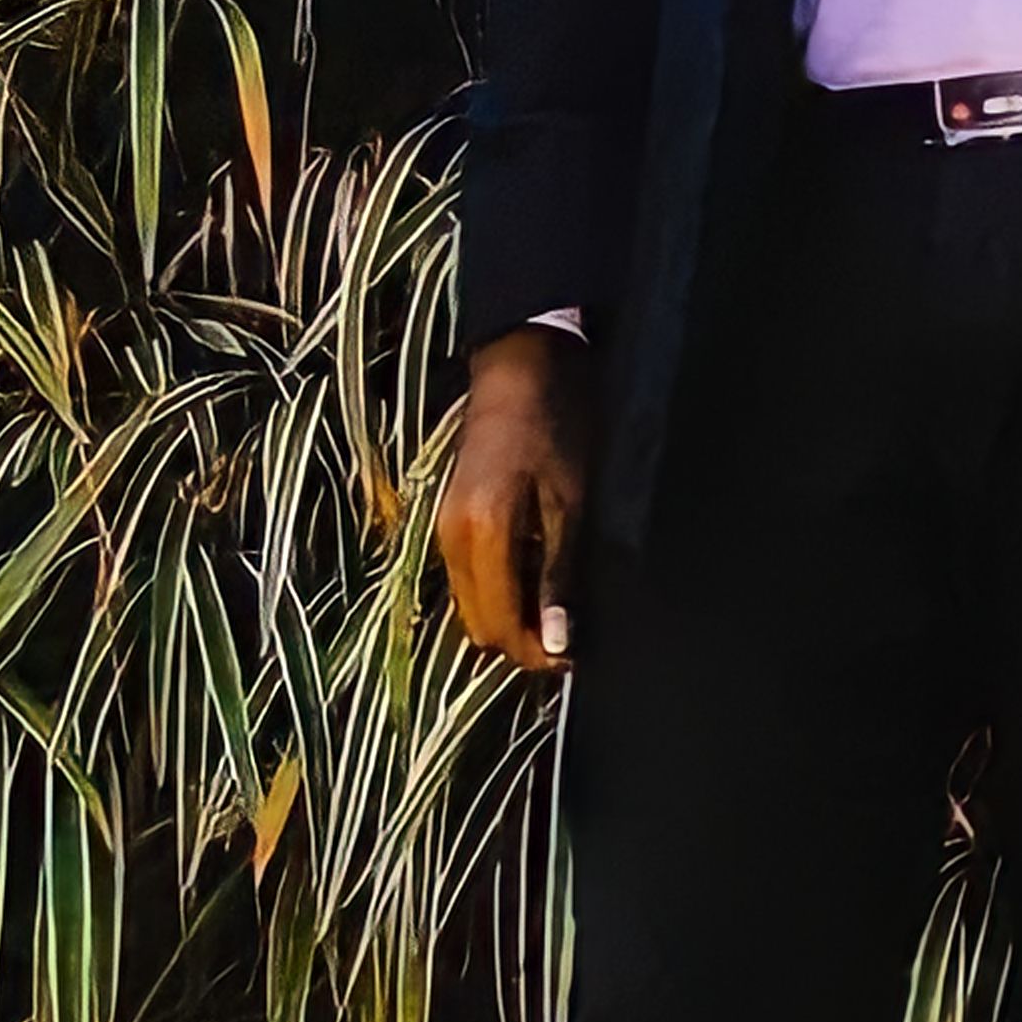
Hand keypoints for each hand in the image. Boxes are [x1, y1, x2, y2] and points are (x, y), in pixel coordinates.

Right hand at [438, 327, 592, 678]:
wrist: (521, 365)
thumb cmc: (557, 426)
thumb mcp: (571, 502)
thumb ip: (560, 574)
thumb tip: (558, 644)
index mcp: (481, 535)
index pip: (500, 626)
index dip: (537, 653)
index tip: (577, 656)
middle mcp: (451, 539)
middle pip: (479, 626)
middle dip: (522, 642)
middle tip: (572, 638)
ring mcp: (445, 529)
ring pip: (472, 605)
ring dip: (511, 618)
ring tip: (560, 610)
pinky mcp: (450, 518)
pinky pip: (470, 579)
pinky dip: (501, 592)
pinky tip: (539, 577)